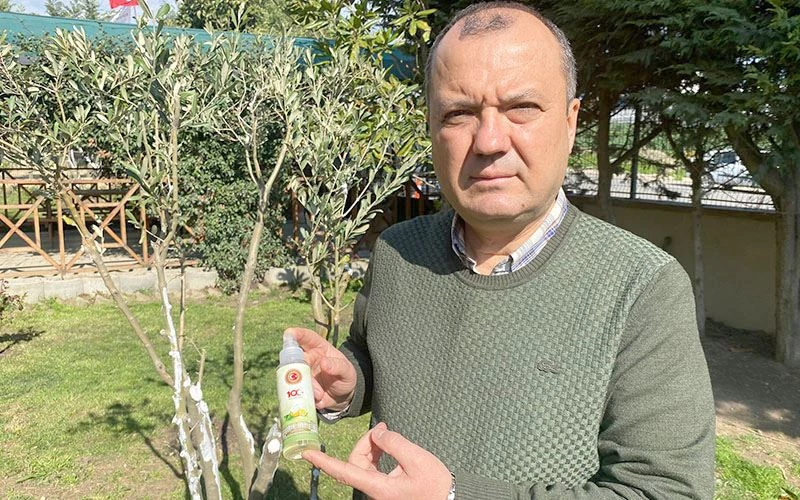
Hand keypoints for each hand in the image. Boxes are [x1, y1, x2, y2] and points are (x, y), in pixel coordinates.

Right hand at [285, 327, 356, 411]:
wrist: (343, 395)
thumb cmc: (344, 376)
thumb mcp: (347, 370)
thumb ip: (337, 365)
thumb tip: (324, 362)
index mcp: (319, 348)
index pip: (307, 337)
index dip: (297, 334)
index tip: (289, 333)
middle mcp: (308, 359)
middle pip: (297, 359)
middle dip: (298, 368)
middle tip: (304, 378)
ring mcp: (303, 374)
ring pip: (297, 378)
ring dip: (306, 387)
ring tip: (319, 395)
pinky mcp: (300, 388)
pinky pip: (298, 392)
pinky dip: (306, 397)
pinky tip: (318, 400)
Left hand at [302, 422, 451, 499]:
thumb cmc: (436, 485)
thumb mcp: (417, 459)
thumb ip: (394, 443)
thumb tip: (378, 434)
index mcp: (378, 487)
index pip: (344, 471)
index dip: (324, 461)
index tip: (307, 454)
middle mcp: (376, 491)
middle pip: (355, 463)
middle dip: (364, 443)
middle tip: (381, 430)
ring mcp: (382, 491)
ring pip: (364, 465)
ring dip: (372, 448)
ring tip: (387, 435)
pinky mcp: (389, 489)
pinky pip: (375, 469)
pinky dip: (379, 455)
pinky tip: (390, 447)